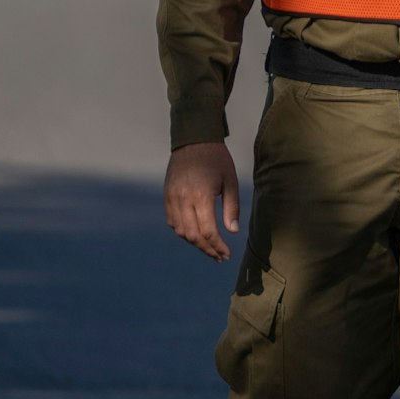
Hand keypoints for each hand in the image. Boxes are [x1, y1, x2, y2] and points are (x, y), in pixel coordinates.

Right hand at [164, 141, 238, 261]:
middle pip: (193, 235)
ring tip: (210, 248)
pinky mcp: (167, 196)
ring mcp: (172, 199)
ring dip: (195, 243)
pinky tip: (196, 234)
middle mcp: (183, 200)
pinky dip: (184, 232)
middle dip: (207, 249)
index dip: (217, 246)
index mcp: (201, 196)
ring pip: (181, 231)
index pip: (208, 231)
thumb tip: (232, 231)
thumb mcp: (230, 181)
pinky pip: (173, 222)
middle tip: (220, 257)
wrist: (193, 141)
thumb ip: (231, 207)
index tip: (226, 254)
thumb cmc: (217, 159)